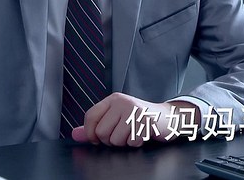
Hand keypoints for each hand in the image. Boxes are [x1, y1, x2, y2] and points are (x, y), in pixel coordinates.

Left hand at [71, 92, 199, 146]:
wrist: (168, 117)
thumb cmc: (140, 119)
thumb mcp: (115, 119)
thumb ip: (94, 126)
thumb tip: (74, 134)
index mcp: (113, 100)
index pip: (90, 117)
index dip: (91, 133)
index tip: (98, 138)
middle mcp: (123, 102)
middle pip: (101, 132)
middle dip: (111, 140)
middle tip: (123, 133)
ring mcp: (135, 110)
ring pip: (115, 139)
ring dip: (125, 142)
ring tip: (133, 133)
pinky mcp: (146, 120)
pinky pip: (131, 142)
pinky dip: (136, 143)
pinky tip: (142, 135)